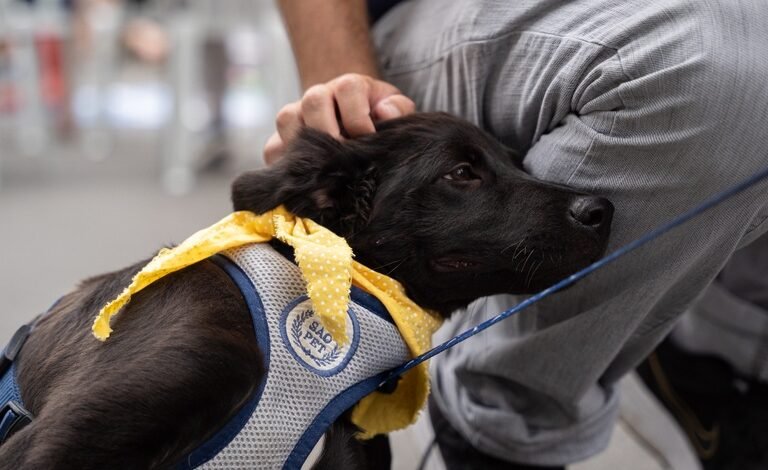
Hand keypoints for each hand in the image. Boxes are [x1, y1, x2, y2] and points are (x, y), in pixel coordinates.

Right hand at [263, 73, 415, 164]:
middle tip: (341, 157)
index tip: (367, 138)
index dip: (357, 116)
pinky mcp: (281, 139)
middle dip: (328, 131)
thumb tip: (384, 113)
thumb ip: (397, 109)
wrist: (354, 121)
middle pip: (313, 102)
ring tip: (323, 168)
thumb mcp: (395, 109)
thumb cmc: (376, 118)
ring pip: (287, 120)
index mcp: (349, 86)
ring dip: (304, 146)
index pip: (348, 89)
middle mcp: (319, 96)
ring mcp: (297, 115)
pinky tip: (304, 180)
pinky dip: (284, 164)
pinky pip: (272, 148)